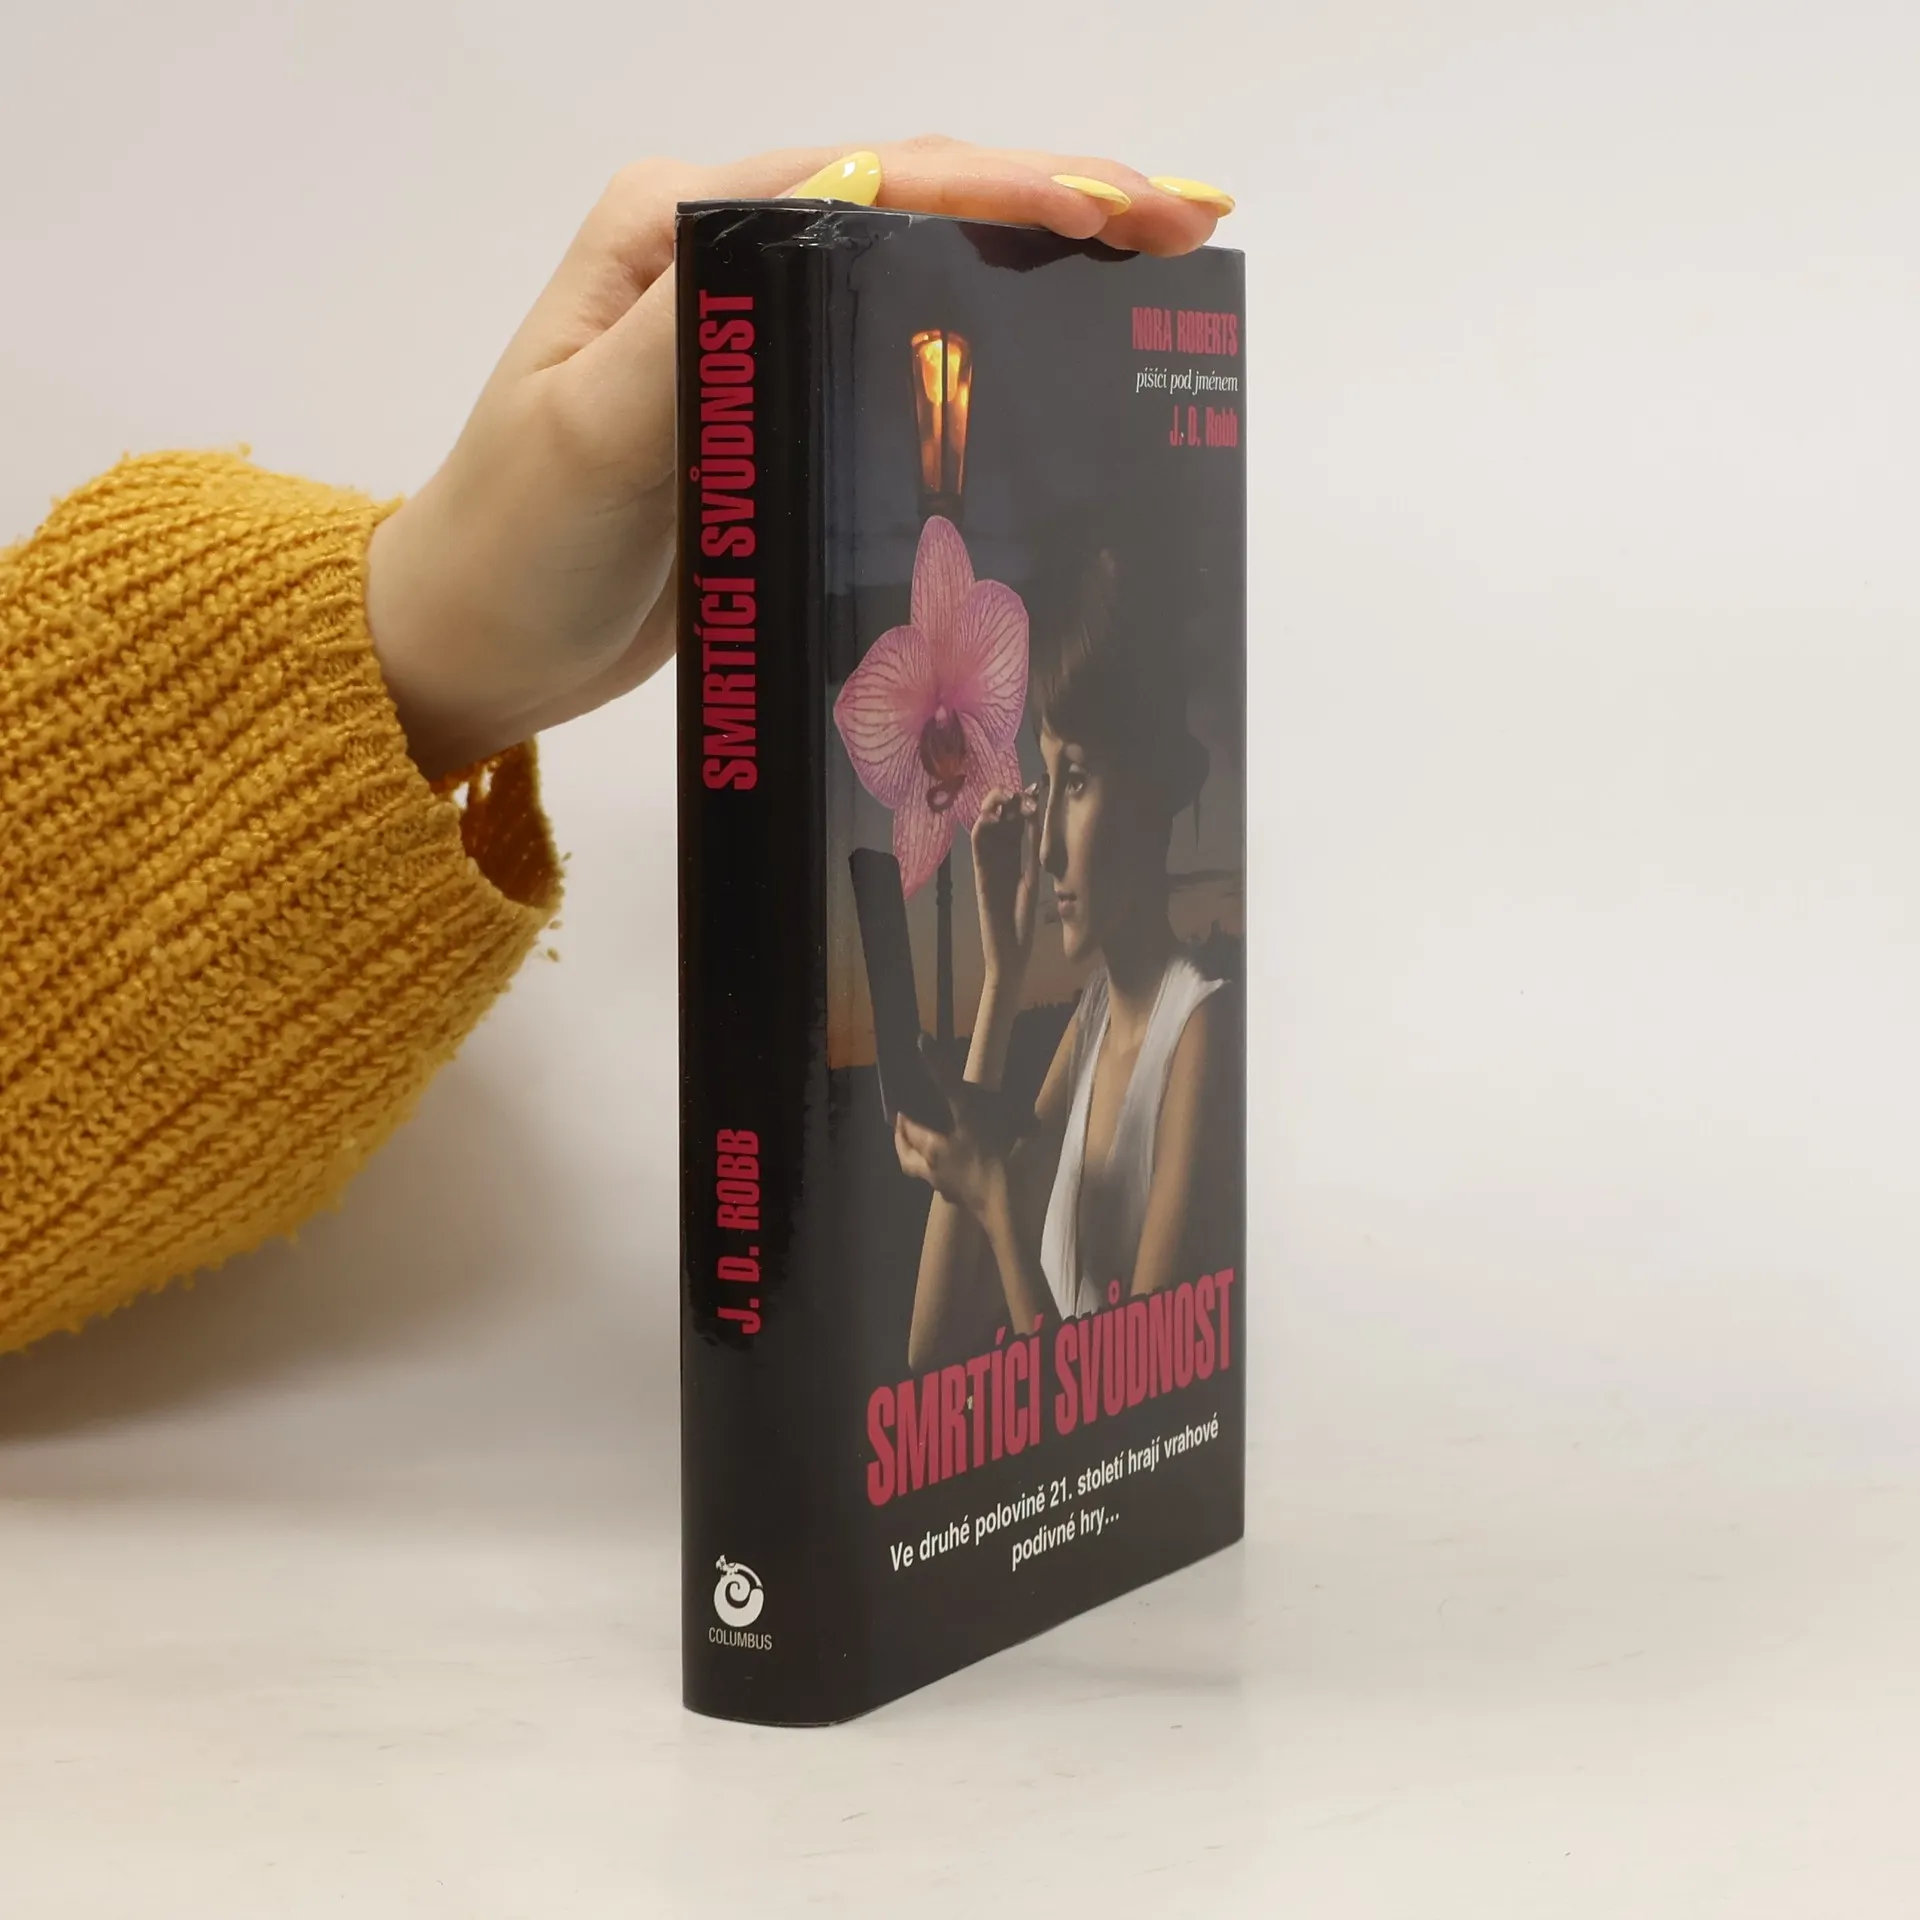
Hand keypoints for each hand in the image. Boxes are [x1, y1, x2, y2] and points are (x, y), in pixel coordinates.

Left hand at [365, 140, 1231, 777]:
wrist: (470, 644)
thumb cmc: (516, 545)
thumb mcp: (596, 432)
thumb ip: (713, 318)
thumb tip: (852, 203)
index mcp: (675, 227)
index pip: (871, 179)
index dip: (1010, 186)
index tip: (1126, 208)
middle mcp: (715, 251)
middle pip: (910, 197)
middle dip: (1055, 200)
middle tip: (1186, 224)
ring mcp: (746, 325)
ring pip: (914, 262)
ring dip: (1034, 257)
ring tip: (1154, 263)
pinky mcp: (767, 399)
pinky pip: (893, 341)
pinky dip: (983, 331)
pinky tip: (1055, 342)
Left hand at [893, 1035, 1036, 1221]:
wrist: (1013, 1204)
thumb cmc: (988, 1152)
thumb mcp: (967, 1106)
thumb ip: (945, 1074)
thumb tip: (921, 1040)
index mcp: (930, 1151)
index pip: (907, 1133)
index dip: (902, 1120)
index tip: (900, 1110)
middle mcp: (935, 1175)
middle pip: (910, 1162)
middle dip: (906, 1146)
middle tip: (907, 1133)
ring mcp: (954, 1193)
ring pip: (932, 1176)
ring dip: (931, 1162)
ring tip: (942, 1148)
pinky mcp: (974, 1204)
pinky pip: (958, 1187)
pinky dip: (960, 1174)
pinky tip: (975, 1168)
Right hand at [972, 782, 1040, 986]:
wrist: (1010, 954)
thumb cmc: (1021, 924)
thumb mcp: (1032, 881)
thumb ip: (1032, 854)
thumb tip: (1036, 822)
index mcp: (1014, 861)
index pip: (1016, 825)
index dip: (1022, 805)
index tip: (1033, 789)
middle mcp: (999, 860)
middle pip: (999, 823)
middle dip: (1007, 802)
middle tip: (1018, 788)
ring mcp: (988, 868)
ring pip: (985, 831)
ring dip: (991, 811)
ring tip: (1002, 794)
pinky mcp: (980, 879)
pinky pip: (978, 851)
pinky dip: (981, 832)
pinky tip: (988, 816)